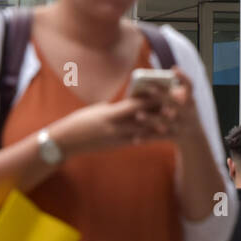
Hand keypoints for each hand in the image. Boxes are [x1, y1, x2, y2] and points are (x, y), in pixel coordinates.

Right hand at [49, 94, 163, 159]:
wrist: (67, 141)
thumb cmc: (82, 121)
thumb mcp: (100, 110)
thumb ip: (117, 108)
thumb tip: (133, 103)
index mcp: (110, 114)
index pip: (134, 105)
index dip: (150, 99)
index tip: (163, 93)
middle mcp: (115, 128)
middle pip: (141, 119)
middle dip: (158, 114)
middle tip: (173, 108)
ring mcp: (115, 139)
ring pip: (141, 132)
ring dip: (156, 127)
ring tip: (170, 122)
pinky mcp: (115, 147)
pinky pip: (134, 142)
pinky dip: (146, 137)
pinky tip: (157, 136)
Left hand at [142, 66, 199, 144]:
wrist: (194, 137)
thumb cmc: (183, 113)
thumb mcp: (184, 103)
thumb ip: (172, 93)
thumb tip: (148, 83)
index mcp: (190, 101)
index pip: (190, 86)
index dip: (183, 77)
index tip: (173, 68)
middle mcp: (187, 112)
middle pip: (174, 103)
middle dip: (162, 95)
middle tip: (149, 88)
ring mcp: (181, 125)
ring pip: (165, 122)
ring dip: (151, 119)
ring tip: (138, 115)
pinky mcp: (174, 137)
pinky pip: (158, 138)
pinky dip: (147, 138)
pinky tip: (135, 138)